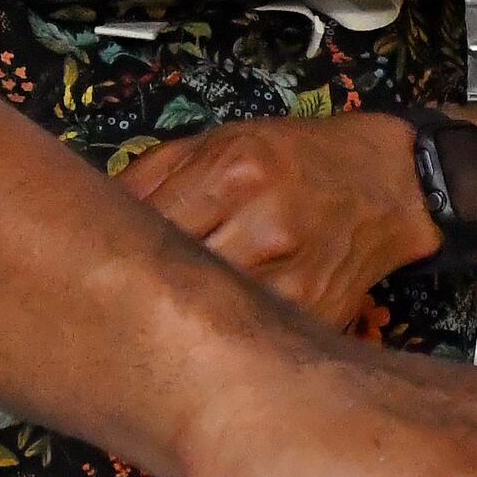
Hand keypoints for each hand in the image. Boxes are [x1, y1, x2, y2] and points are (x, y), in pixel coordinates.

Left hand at [114, 114, 442, 333]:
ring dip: (178, 319)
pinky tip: (210, 328)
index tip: (89, 261)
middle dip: (140, 287)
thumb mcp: (218, 141)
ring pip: (208, 316)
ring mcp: (294, 279)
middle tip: (109, 298)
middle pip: (173, 277)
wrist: (387, 182)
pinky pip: (249, 335)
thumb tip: (91, 217)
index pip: (146, 225)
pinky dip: (224, 334)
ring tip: (160, 316)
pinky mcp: (314, 316)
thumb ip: (150, 174)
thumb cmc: (295, 159)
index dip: (112, 248)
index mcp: (234, 173)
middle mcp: (265, 226)